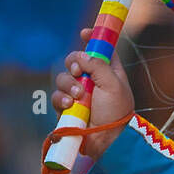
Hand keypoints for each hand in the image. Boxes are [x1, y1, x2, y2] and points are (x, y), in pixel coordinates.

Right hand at [51, 27, 135, 158]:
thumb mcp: (113, 84)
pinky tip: (69, 105)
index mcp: (110, 72)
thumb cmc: (116, 112)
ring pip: (63, 77)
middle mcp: (94, 81)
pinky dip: (61, 99)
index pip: (101, 50)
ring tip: (78, 96)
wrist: (107, 140)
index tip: (85, 33)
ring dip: (68, 84)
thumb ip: (98, 65)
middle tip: (77, 71)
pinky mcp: (68, 107)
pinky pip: (57, 96)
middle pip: (75, 60)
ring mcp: (79, 94)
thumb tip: (80, 54)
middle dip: (73, 63)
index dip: (93, 39)